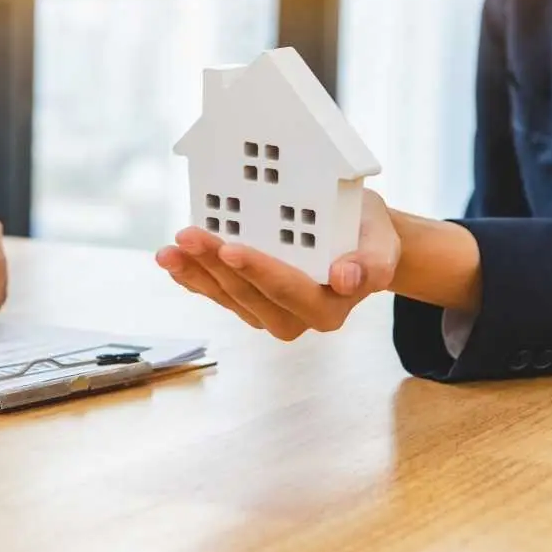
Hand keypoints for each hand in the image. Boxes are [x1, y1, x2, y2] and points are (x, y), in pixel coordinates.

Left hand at [155, 189, 399, 340]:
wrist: (355, 235)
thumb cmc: (367, 234)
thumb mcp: (382, 240)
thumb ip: (373, 263)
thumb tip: (346, 279)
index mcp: (329, 307)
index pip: (289, 290)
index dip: (258, 271)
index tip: (230, 249)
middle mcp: (296, 318)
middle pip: (249, 294)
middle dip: (215, 265)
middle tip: (188, 236)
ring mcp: (269, 312)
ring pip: (227, 296)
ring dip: (195, 273)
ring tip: (169, 250)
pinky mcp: (249, 301)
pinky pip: (217, 293)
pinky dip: (193, 277)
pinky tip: (173, 261)